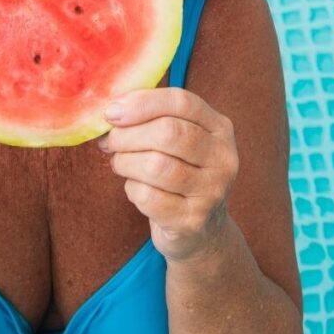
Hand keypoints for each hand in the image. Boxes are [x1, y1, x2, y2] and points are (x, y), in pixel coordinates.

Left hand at [97, 88, 238, 262]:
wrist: (200, 231)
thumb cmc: (178, 171)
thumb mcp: (176, 139)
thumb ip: (151, 117)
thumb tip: (111, 109)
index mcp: (219, 128)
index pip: (181, 102)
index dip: (141, 102)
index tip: (111, 112)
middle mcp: (223, 158)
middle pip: (167, 132)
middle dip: (127, 135)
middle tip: (110, 142)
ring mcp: (211, 191)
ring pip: (155, 165)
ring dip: (125, 162)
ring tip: (120, 164)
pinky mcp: (193, 220)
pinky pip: (148, 197)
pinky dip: (132, 189)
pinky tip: (136, 189)